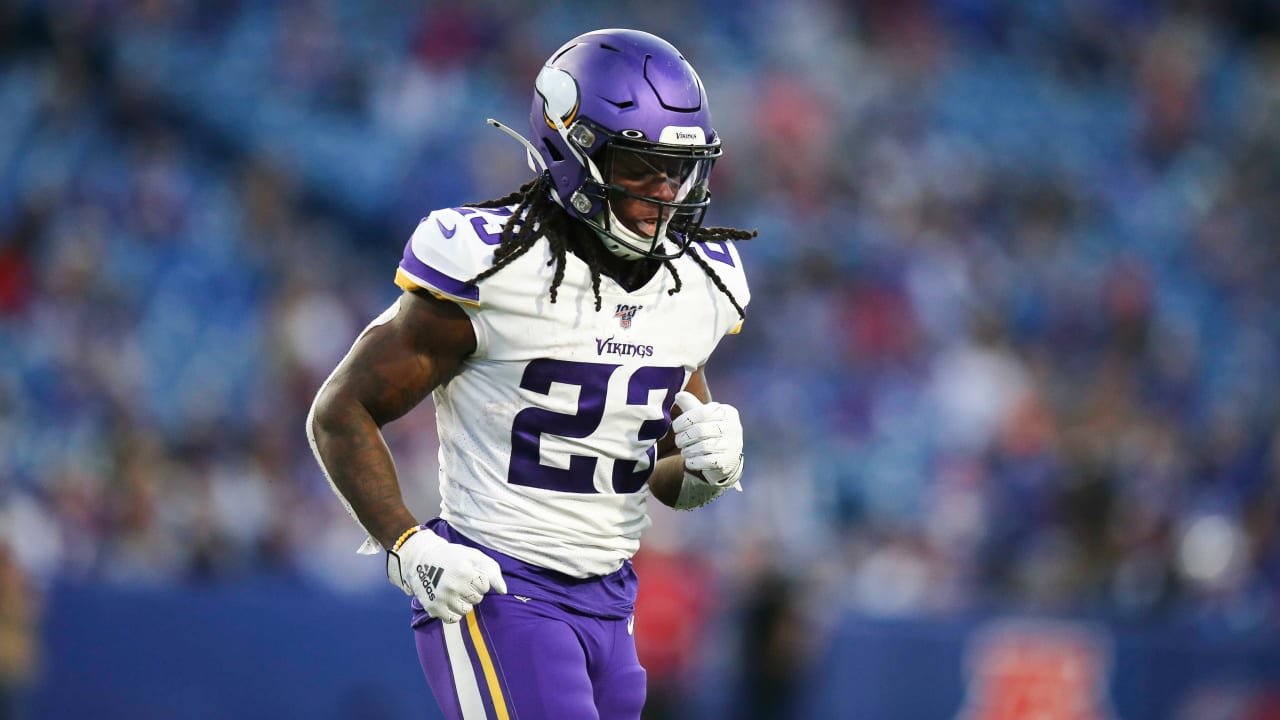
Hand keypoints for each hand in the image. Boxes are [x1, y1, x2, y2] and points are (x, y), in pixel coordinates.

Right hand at [387, 528, 506, 622]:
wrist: (420, 559)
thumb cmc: (452, 557)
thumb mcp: (473, 556)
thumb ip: (492, 571)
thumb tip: (503, 591)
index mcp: (464, 570)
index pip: (485, 586)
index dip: (480, 580)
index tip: (470, 573)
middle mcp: (453, 585)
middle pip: (477, 599)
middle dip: (472, 591)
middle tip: (461, 581)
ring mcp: (442, 598)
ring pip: (466, 610)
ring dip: (464, 602)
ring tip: (455, 591)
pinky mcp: (433, 608)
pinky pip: (453, 619)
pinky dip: (453, 612)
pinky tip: (449, 601)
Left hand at [673, 391, 744, 487]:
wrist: (726, 460)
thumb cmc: (711, 433)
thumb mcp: (703, 418)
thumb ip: (691, 406)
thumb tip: (678, 395)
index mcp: (728, 412)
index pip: (701, 412)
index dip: (684, 420)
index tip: (675, 427)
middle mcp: (733, 427)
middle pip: (700, 430)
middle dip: (684, 437)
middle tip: (678, 442)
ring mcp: (732, 445)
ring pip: (702, 446)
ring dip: (687, 450)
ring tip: (685, 451)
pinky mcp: (728, 462)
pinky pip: (704, 461)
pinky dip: (693, 462)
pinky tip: (691, 460)